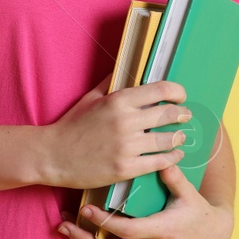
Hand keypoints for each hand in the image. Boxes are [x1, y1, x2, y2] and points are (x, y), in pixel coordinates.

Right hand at [37, 77, 193, 190]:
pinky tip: (175, 155)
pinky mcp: (126, 168)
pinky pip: (159, 161)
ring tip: (180, 136)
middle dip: (182, 114)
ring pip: (168, 139)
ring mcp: (127, 146)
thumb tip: (125, 70)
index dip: (177, 92)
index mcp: (118, 101)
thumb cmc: (72, 126)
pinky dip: (172, 158)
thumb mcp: (90, 98)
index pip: (160, 90)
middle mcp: (126, 121)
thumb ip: (111, 84)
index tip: (181, 96)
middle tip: (185, 116)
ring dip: (179, 137)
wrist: (54, 155)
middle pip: (169, 114)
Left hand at [56, 162, 233, 238]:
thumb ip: (174, 177)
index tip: (85, 209)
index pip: (126, 230)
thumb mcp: (189, 194)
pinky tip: (86, 234)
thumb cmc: (200, 213)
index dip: (104, 221)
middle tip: (64, 225)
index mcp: (161, 230)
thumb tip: (162, 157)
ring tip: (68, 229)